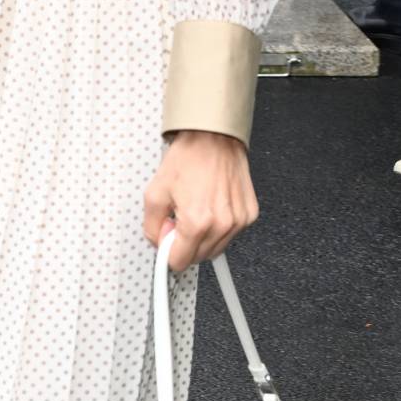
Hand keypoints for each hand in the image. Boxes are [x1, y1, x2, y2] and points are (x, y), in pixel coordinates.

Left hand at [143, 130, 258, 272]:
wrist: (213, 138)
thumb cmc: (189, 158)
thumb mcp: (154, 192)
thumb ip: (151, 226)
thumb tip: (158, 242)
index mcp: (197, 221)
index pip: (179, 262)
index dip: (167, 251)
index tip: (166, 238)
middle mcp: (221, 224)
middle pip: (198, 258)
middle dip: (184, 243)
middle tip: (178, 218)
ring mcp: (238, 221)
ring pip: (214, 249)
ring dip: (202, 237)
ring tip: (195, 209)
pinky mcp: (249, 215)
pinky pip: (229, 235)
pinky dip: (217, 227)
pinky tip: (210, 207)